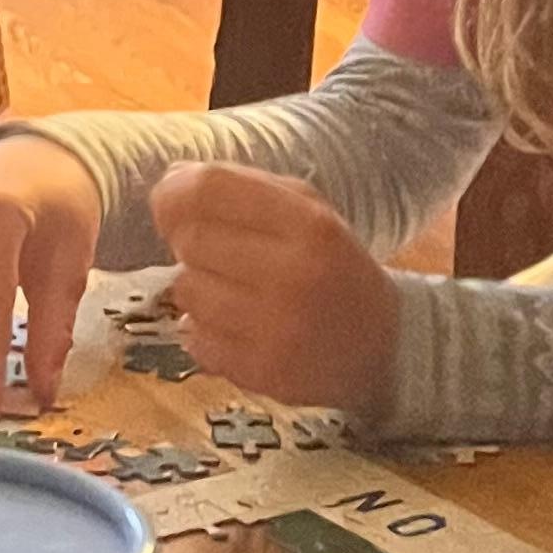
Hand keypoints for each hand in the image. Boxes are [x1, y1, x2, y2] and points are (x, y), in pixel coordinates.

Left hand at [148, 165, 401, 416]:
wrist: (382, 349)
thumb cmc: (334, 270)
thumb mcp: (311, 212)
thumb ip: (245, 188)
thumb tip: (173, 180)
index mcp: (309, 224)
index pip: (209, 190)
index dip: (174, 192)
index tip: (171, 202)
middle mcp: (293, 275)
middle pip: (191, 240)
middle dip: (192, 243)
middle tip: (218, 254)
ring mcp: (275, 329)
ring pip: (186, 291)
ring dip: (199, 289)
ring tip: (234, 294)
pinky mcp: (259, 372)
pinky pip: (194, 339)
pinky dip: (205, 331)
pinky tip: (238, 328)